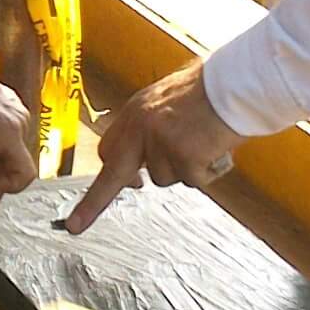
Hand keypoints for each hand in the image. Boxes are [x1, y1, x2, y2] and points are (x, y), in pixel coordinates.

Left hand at [63, 60, 240, 233]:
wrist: (235, 84)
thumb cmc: (211, 91)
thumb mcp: (169, 101)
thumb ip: (152, 128)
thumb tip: (144, 160)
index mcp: (136, 111)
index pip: (109, 148)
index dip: (109, 172)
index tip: (97, 192)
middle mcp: (141, 127)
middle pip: (112, 174)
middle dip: (93, 203)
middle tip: (75, 226)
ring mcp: (161, 143)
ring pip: (165, 178)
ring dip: (185, 170)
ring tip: (204, 144)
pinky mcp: (184, 156)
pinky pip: (194, 180)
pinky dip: (207, 172)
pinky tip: (216, 149)